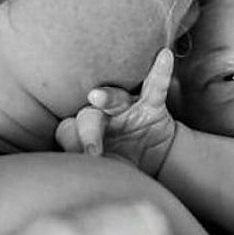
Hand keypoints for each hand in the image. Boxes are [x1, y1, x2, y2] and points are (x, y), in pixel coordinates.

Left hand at [56, 48, 178, 175]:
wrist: (154, 160)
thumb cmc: (121, 163)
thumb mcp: (106, 172)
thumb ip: (91, 169)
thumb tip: (78, 178)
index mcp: (84, 131)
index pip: (69, 132)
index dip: (71, 145)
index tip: (79, 163)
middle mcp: (103, 115)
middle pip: (88, 116)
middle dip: (88, 133)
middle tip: (92, 152)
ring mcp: (128, 108)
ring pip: (115, 99)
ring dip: (107, 98)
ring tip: (95, 97)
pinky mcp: (153, 105)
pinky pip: (156, 87)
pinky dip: (160, 72)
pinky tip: (164, 56)